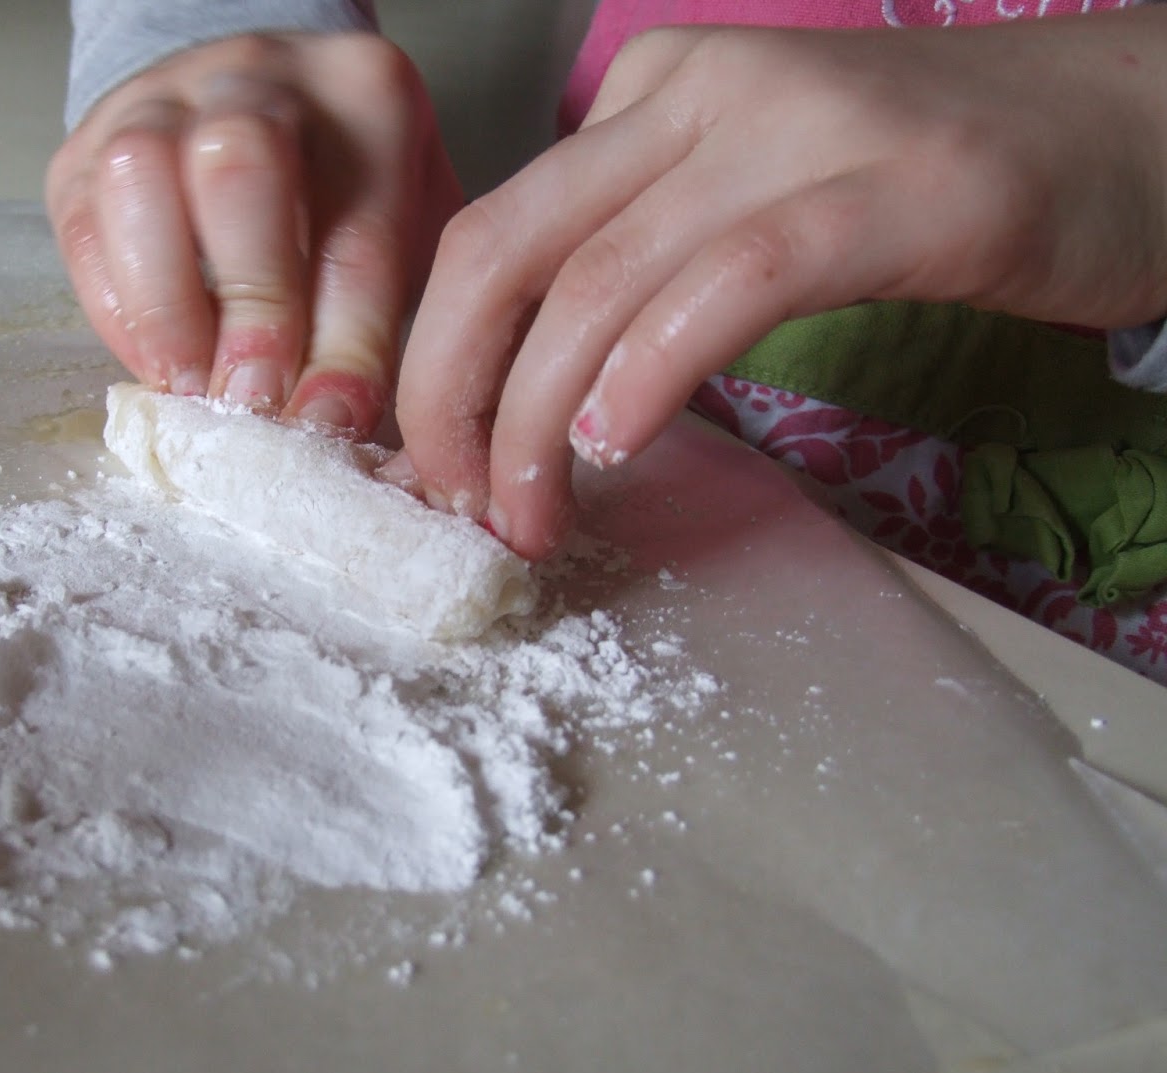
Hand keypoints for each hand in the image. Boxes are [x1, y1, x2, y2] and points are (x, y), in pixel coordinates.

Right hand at [46, 32, 460, 434]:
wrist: (266, 110)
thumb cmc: (346, 194)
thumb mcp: (400, 236)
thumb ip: (382, 321)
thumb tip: (338, 432)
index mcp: (365, 95)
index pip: (358, 229)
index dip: (345, 343)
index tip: (328, 423)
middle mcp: (261, 75)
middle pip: (244, 171)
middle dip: (251, 304)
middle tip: (253, 401)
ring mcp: (162, 97)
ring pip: (143, 175)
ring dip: (168, 305)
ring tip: (193, 388)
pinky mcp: (88, 144)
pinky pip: (85, 221)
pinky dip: (117, 310)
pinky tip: (155, 365)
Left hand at [393, 10, 1166, 558]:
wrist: (1130, 124)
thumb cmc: (932, 185)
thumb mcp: (748, 196)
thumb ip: (647, 257)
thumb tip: (541, 388)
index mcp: (651, 97)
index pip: (493, 233)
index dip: (438, 363)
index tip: (437, 466)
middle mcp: (699, 92)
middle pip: (506, 252)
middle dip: (451, 396)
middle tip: (455, 504)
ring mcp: (794, 129)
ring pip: (599, 283)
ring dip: (538, 422)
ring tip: (530, 516)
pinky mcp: (892, 188)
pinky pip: (730, 284)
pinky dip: (654, 373)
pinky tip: (618, 444)